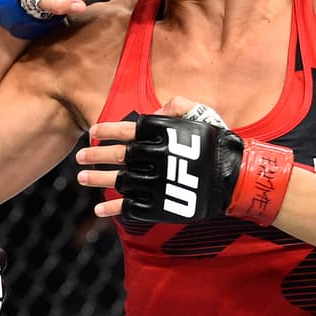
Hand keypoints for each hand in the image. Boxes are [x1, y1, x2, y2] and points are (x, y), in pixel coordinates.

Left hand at [77, 99, 293, 225]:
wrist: (236, 177)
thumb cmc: (217, 142)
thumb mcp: (201, 115)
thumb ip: (177, 106)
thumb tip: (156, 107)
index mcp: (164, 133)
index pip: (128, 129)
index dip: (107, 130)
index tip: (93, 132)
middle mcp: (156, 156)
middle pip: (118, 155)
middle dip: (96, 156)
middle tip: (79, 158)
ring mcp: (156, 182)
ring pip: (119, 180)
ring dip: (97, 179)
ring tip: (81, 178)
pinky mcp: (160, 205)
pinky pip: (130, 207)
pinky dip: (112, 209)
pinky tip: (98, 209)